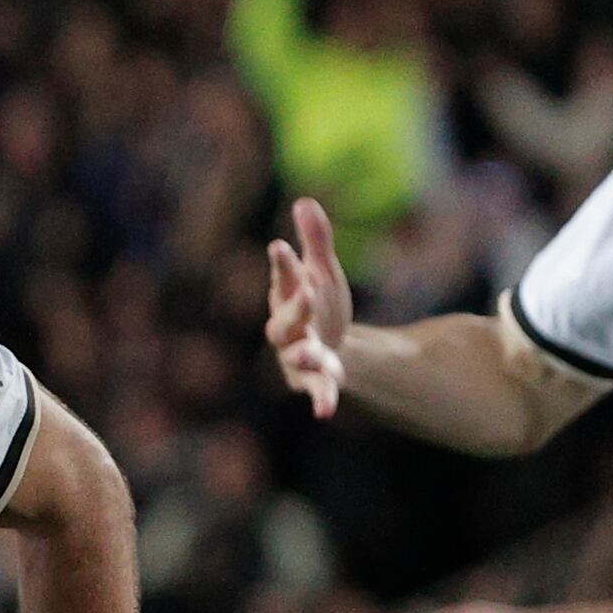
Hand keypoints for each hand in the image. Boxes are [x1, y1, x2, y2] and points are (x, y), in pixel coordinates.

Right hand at [264, 197, 353, 417]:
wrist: (333, 349)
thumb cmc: (321, 305)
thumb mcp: (323, 272)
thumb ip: (316, 240)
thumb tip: (305, 201)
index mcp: (287, 297)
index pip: (282, 279)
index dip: (281, 264)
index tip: (279, 246)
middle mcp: (286, 329)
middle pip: (283, 322)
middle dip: (294, 308)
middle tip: (307, 291)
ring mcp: (297, 356)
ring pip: (295, 357)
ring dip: (303, 354)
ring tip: (313, 352)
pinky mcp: (314, 380)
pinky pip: (315, 390)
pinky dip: (320, 399)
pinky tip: (325, 411)